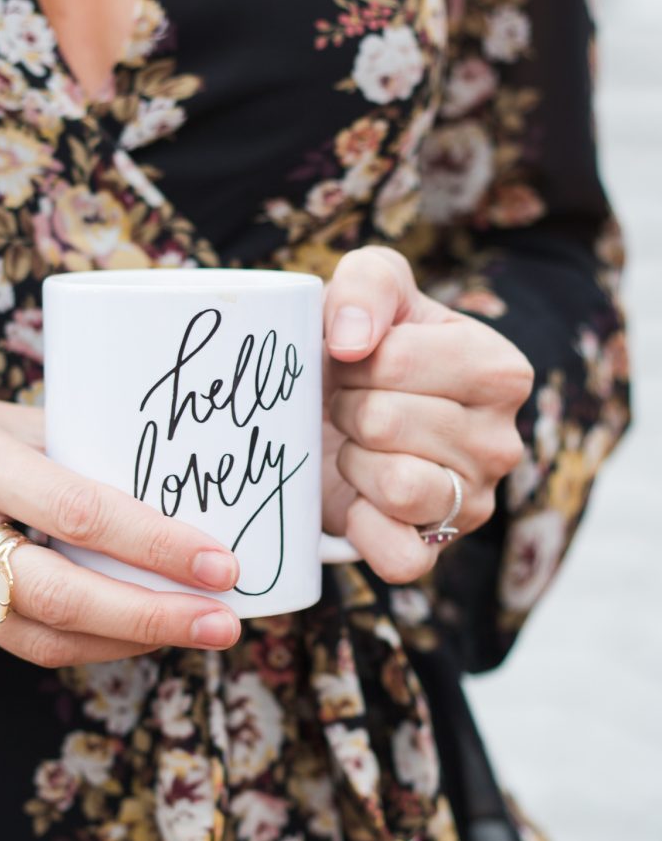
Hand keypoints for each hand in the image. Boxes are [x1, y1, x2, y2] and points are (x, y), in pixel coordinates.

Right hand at [0, 387, 240, 665]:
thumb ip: (71, 449)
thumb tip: (167, 481)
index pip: (77, 512)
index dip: (155, 545)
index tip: (219, 561)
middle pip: (64, 597)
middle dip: (155, 617)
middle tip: (224, 621)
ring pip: (44, 639)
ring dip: (131, 643)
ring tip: (199, 633)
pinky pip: (23, 646)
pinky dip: (90, 646)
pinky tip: (138, 634)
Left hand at [321, 246, 533, 583]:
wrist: (337, 415)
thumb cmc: (363, 350)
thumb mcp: (372, 287)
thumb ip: (369, 283)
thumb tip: (354, 341)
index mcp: (501, 371)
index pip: (397, 359)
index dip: (351, 359)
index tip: (357, 361)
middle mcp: (502, 442)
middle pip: (385, 422)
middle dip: (347, 409)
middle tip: (352, 407)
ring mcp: (476, 504)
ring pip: (396, 487)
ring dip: (353, 463)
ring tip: (358, 447)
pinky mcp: (436, 552)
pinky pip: (398, 556)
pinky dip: (363, 530)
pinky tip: (358, 501)